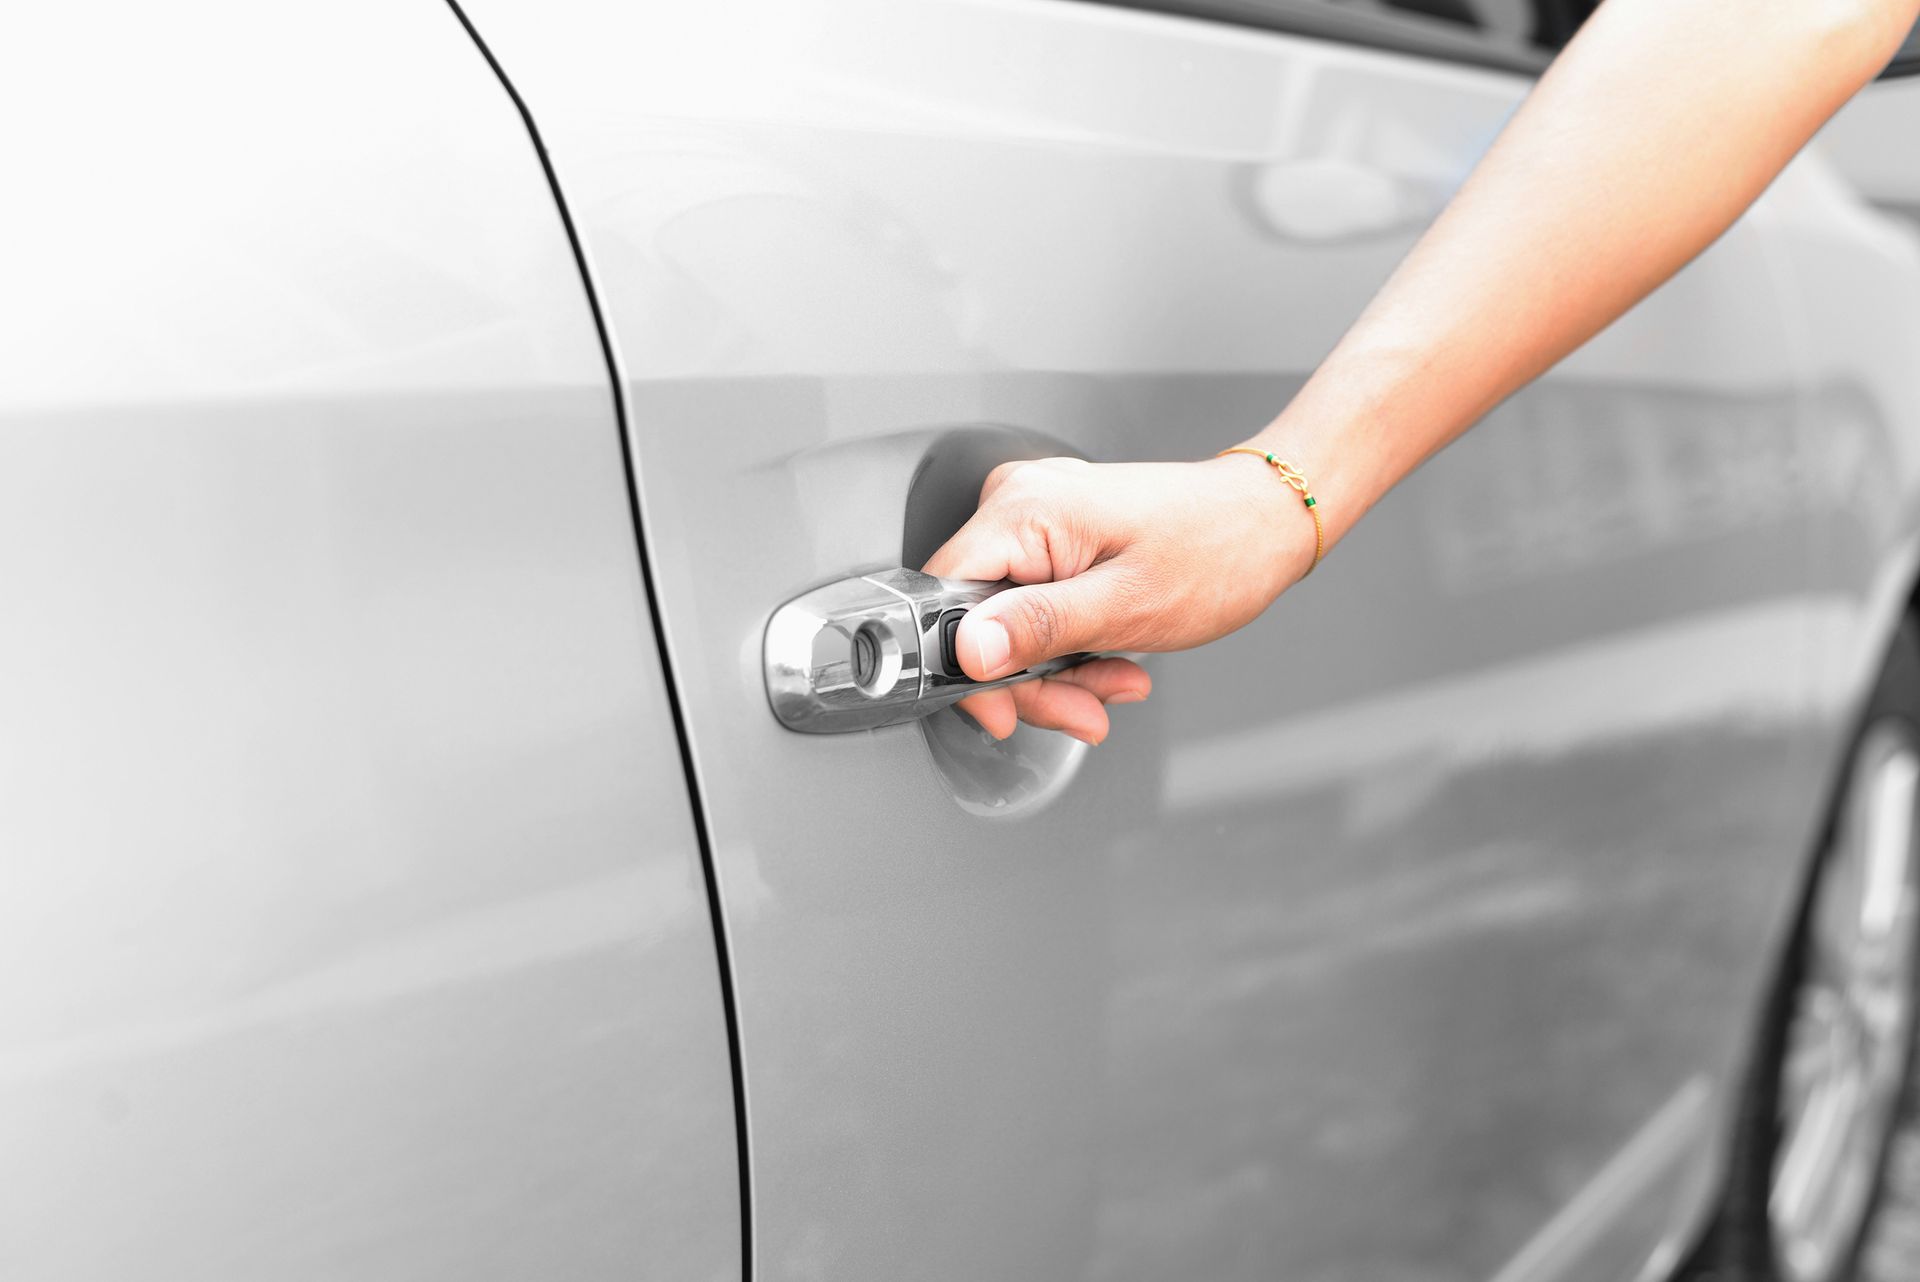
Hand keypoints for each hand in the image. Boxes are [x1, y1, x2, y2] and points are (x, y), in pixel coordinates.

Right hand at [922, 454, 1315, 743]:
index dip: (966, 666)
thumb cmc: (1216, 552)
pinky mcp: (1054, 538)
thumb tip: (969, 652)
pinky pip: (1033, 607)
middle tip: (1083, 710)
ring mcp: (1036, 519)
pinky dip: (1068, 647)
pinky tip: (1110, 661)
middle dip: (1028, 680)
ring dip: (1056, 672)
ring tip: (1115, 683)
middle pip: (974, 618)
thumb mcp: (1125, 606)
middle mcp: (1019, 503)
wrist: (1267, 522)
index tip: (1007, 711)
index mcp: (1024, 509)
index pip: (943, 597)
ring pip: (1005, 623)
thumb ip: (1038, 628)